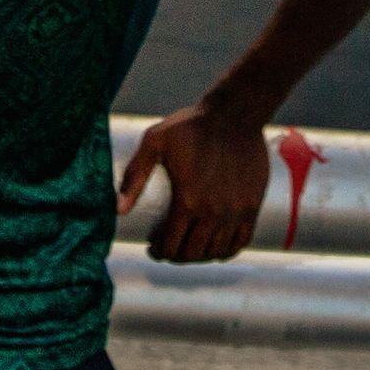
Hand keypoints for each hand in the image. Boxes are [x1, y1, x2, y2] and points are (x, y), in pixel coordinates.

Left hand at [114, 100, 270, 264]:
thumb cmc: (191, 126)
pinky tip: (215, 245)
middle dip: (176, 256)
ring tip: (189, 246)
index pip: (171, 245)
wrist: (234, 114)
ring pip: (216, 252)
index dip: (159, 251)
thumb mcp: (154, 142)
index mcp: (188, 201)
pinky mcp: (252, 206)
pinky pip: (240, 242)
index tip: (153, 247)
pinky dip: (226, 251)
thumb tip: (117, 209)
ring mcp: (235, 212)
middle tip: (168, 248)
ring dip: (199, 255)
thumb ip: (134, 175)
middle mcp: (213, 213)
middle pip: (193, 253)